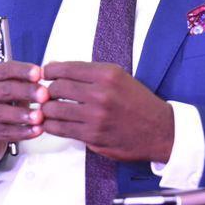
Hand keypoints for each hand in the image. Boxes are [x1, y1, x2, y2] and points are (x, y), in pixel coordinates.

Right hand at [0, 61, 48, 172]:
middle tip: (44, 95)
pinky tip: (36, 130)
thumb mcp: (7, 89)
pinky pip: (4, 132)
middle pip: (4, 89)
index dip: (23, 71)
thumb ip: (22, 82)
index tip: (39, 73)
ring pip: (2, 112)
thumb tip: (42, 75)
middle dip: (26, 91)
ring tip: (40, 116)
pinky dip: (22, 132)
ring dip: (23, 114)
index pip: (5, 69)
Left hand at [40, 61, 174, 162]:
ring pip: (55, 109)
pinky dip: (51, 125)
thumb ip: (91, 74)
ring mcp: (96, 117)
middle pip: (57, 88)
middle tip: (45, 94)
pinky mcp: (93, 136)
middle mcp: (101, 94)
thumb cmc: (138, 102)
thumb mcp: (119, 78)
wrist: (160, 130)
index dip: (50, 71)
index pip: (67, 68)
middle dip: (46, 91)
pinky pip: (61, 129)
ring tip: (47, 109)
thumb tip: (57, 69)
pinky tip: (51, 123)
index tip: (44, 74)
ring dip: (46, 109)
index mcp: (107, 74)